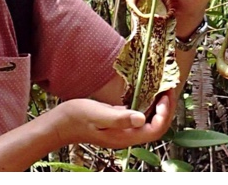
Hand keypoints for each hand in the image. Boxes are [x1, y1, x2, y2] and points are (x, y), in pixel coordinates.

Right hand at [53, 92, 175, 149]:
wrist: (60, 124)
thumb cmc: (76, 118)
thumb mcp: (97, 114)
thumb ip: (119, 117)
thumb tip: (142, 117)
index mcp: (125, 136)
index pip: (155, 129)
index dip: (164, 114)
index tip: (164, 96)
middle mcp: (127, 135)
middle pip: (155, 127)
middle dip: (165, 110)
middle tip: (167, 90)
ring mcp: (122, 130)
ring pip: (148, 122)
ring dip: (157, 108)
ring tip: (160, 91)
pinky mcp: (117, 124)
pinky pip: (138, 117)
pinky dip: (145, 106)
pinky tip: (143, 95)